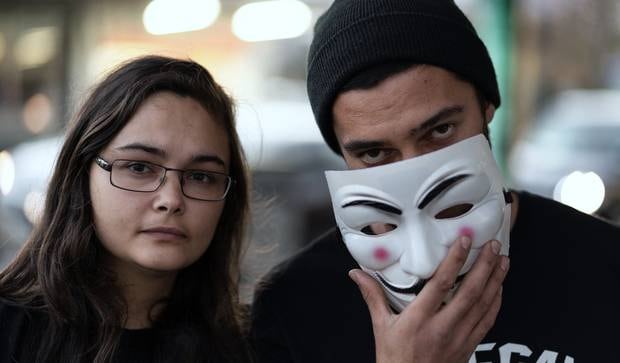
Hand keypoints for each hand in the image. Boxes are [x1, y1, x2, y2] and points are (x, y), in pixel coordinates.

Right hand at [349, 236, 509, 362]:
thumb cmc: (395, 359)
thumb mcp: (381, 326)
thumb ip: (373, 296)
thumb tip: (357, 274)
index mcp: (419, 319)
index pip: (441, 284)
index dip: (455, 260)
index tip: (464, 241)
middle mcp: (442, 327)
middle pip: (470, 292)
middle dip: (485, 266)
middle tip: (493, 246)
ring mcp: (459, 338)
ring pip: (483, 305)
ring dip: (495, 281)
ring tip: (502, 260)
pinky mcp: (468, 346)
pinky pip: (487, 322)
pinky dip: (495, 303)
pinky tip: (499, 289)